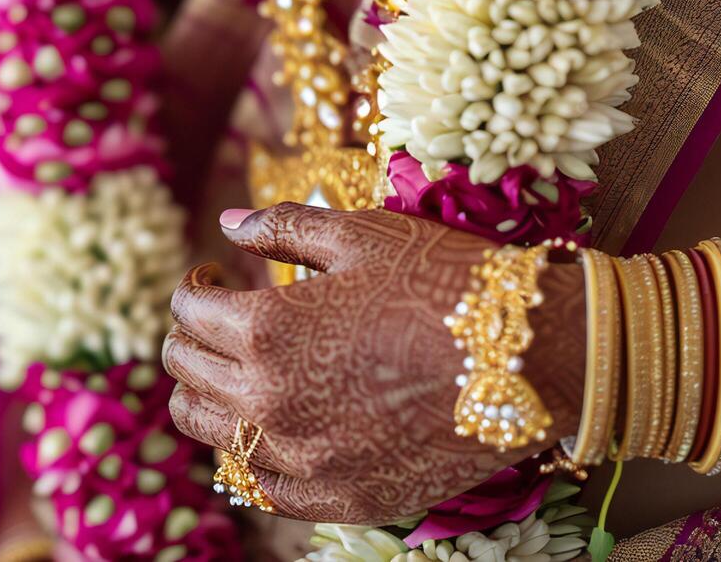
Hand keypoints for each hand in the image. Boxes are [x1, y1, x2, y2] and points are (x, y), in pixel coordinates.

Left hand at [161, 204, 584, 523]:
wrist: (534, 358)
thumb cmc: (447, 281)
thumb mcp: (362, 234)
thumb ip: (283, 227)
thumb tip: (228, 222)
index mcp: (265, 329)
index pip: (188, 312)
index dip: (195, 286)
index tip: (214, 276)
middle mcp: (270, 401)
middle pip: (186, 372)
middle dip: (191, 338)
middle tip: (216, 321)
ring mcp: (303, 458)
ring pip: (209, 434)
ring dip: (208, 396)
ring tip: (236, 371)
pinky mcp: (339, 498)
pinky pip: (263, 486)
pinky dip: (253, 454)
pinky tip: (274, 426)